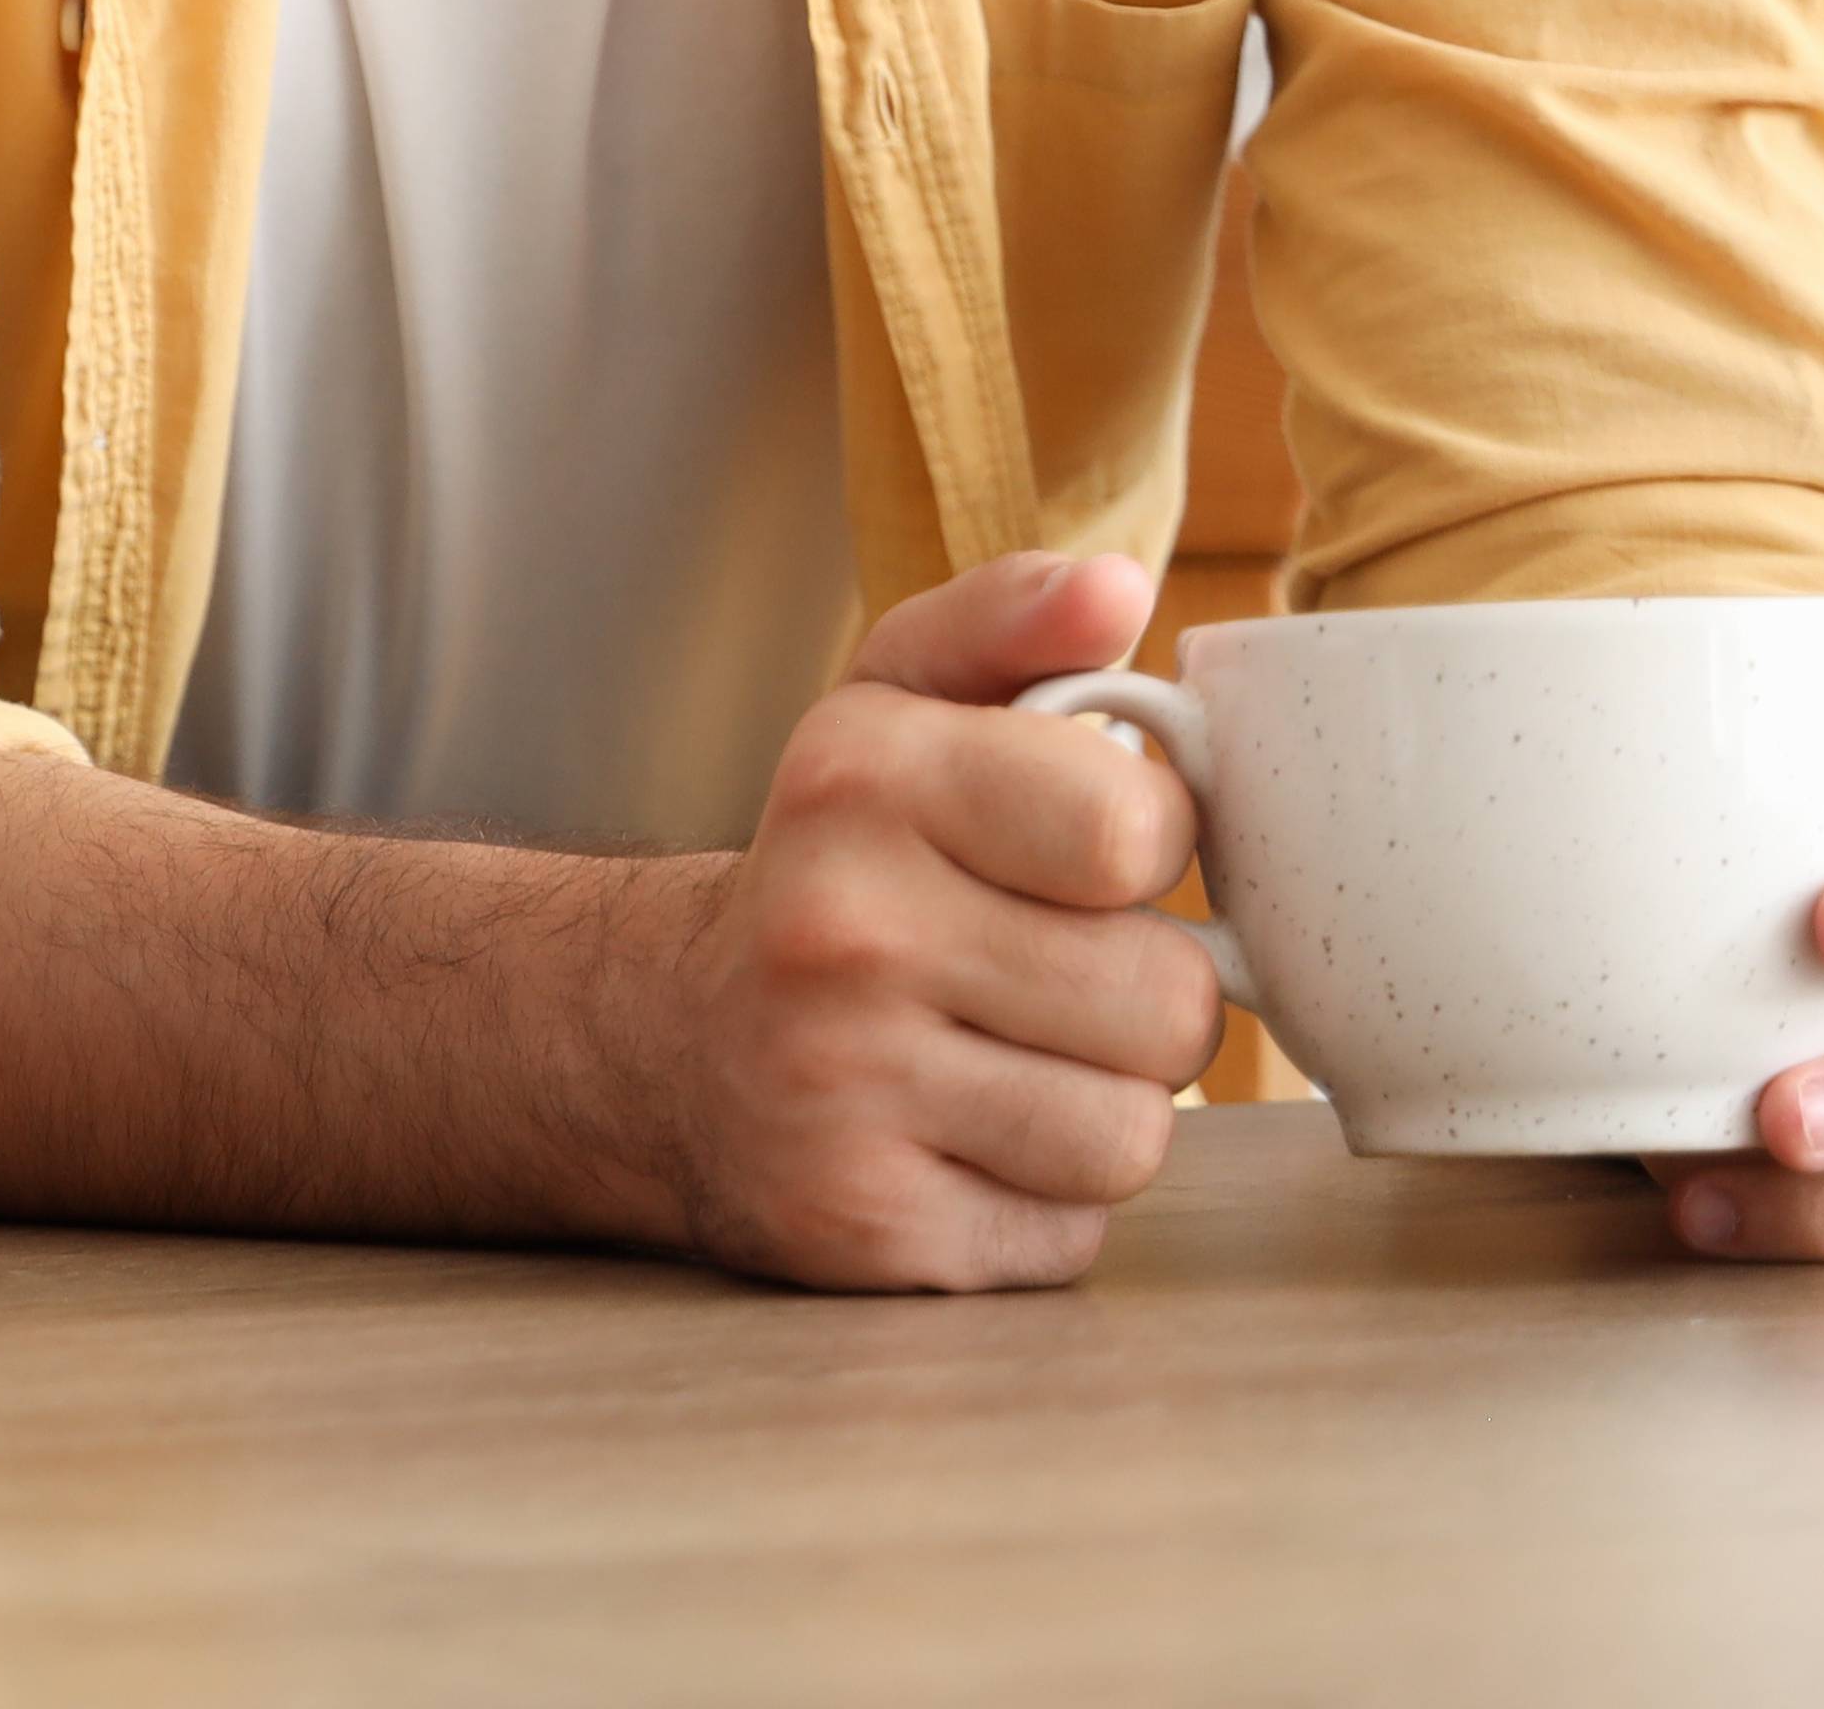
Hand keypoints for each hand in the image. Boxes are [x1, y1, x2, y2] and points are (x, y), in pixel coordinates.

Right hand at [615, 550, 1229, 1293]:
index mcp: (861, 782)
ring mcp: (845, 1094)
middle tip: (1052, 973)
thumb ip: (1008, 623)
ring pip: (1132, 1134)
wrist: (656, 1040)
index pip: (1137, 828)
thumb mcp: (889, 708)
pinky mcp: (864, 1232)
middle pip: (1167, 1006)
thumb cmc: (831, 865)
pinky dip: (1042, 1199)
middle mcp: (840, 935)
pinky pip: (1069, 1234)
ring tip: (1010, 1060)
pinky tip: (964, 1142)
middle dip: (1139, 997)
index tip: (1081, 854)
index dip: (1144, 849)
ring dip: (1100, 1107)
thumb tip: (1119, 590)